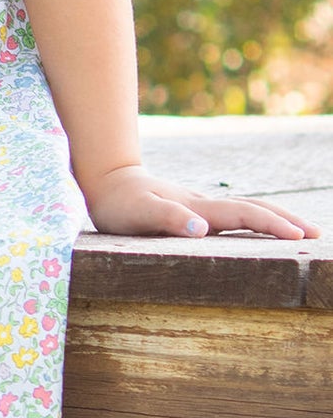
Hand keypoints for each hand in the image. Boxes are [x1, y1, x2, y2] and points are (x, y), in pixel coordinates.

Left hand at [83, 163, 318, 240]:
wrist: (106, 181)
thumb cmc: (118, 203)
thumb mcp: (137, 213)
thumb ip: (167, 219)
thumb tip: (202, 229)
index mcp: (198, 208)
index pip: (243, 215)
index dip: (271, 225)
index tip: (298, 236)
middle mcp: (205, 206)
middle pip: (253, 209)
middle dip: (285, 220)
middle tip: (316, 235)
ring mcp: (201, 207)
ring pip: (246, 210)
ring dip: (274, 218)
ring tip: (300, 231)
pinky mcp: (194, 211)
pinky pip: (233, 216)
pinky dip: (256, 220)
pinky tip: (260, 229)